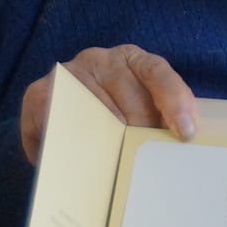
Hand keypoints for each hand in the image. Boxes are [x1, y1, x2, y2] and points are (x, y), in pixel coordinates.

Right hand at [18, 45, 198, 164]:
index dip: (174, 100)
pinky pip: (62, 123)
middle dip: (142, 135)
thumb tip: (181, 146)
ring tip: (116, 168)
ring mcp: (69, 73)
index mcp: (133, 60)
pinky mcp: (40, 92)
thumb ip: (159, 119)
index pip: (158, 73)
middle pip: (131, 99)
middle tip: (146, 163)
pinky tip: (79, 161)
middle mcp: (101, 59)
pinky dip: (75, 144)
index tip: (186, 132)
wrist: (58, 113)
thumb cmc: (112, 115)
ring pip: (99, 114)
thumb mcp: (139, 111)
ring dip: (111, 145)